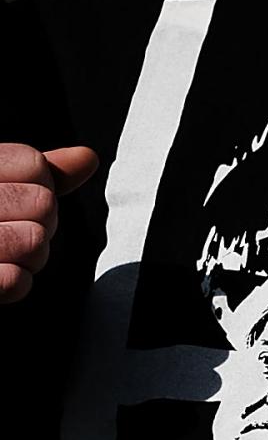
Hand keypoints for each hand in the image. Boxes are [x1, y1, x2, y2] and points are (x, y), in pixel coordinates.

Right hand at [0, 143, 99, 303]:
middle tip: (10, 229)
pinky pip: (14, 282)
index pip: (35, 165)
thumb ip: (37, 172)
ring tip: (3, 253)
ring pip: (36, 242)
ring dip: (30, 256)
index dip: (40, 185)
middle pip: (43, 203)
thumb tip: (87, 157)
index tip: (15, 197)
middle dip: (39, 223)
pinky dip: (13, 283)